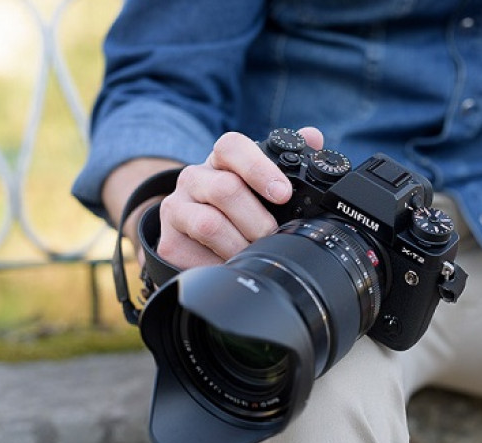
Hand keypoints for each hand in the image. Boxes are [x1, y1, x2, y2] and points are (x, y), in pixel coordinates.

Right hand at [158, 127, 323, 268]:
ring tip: (255, 253)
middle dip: (258, 220)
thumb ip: (287, 160)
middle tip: (272, 235)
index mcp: (220, 161)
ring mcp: (176, 209)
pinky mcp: (168, 242)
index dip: (259, 169)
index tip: (283, 194)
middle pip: (225, 190)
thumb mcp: (260, 183)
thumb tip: (313, 136)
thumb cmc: (236, 205)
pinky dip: (221, 265)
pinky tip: (232, 266)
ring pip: (209, 224)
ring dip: (240, 244)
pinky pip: (196, 256)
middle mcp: (194, 179)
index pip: (231, 147)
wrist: (191, 234)